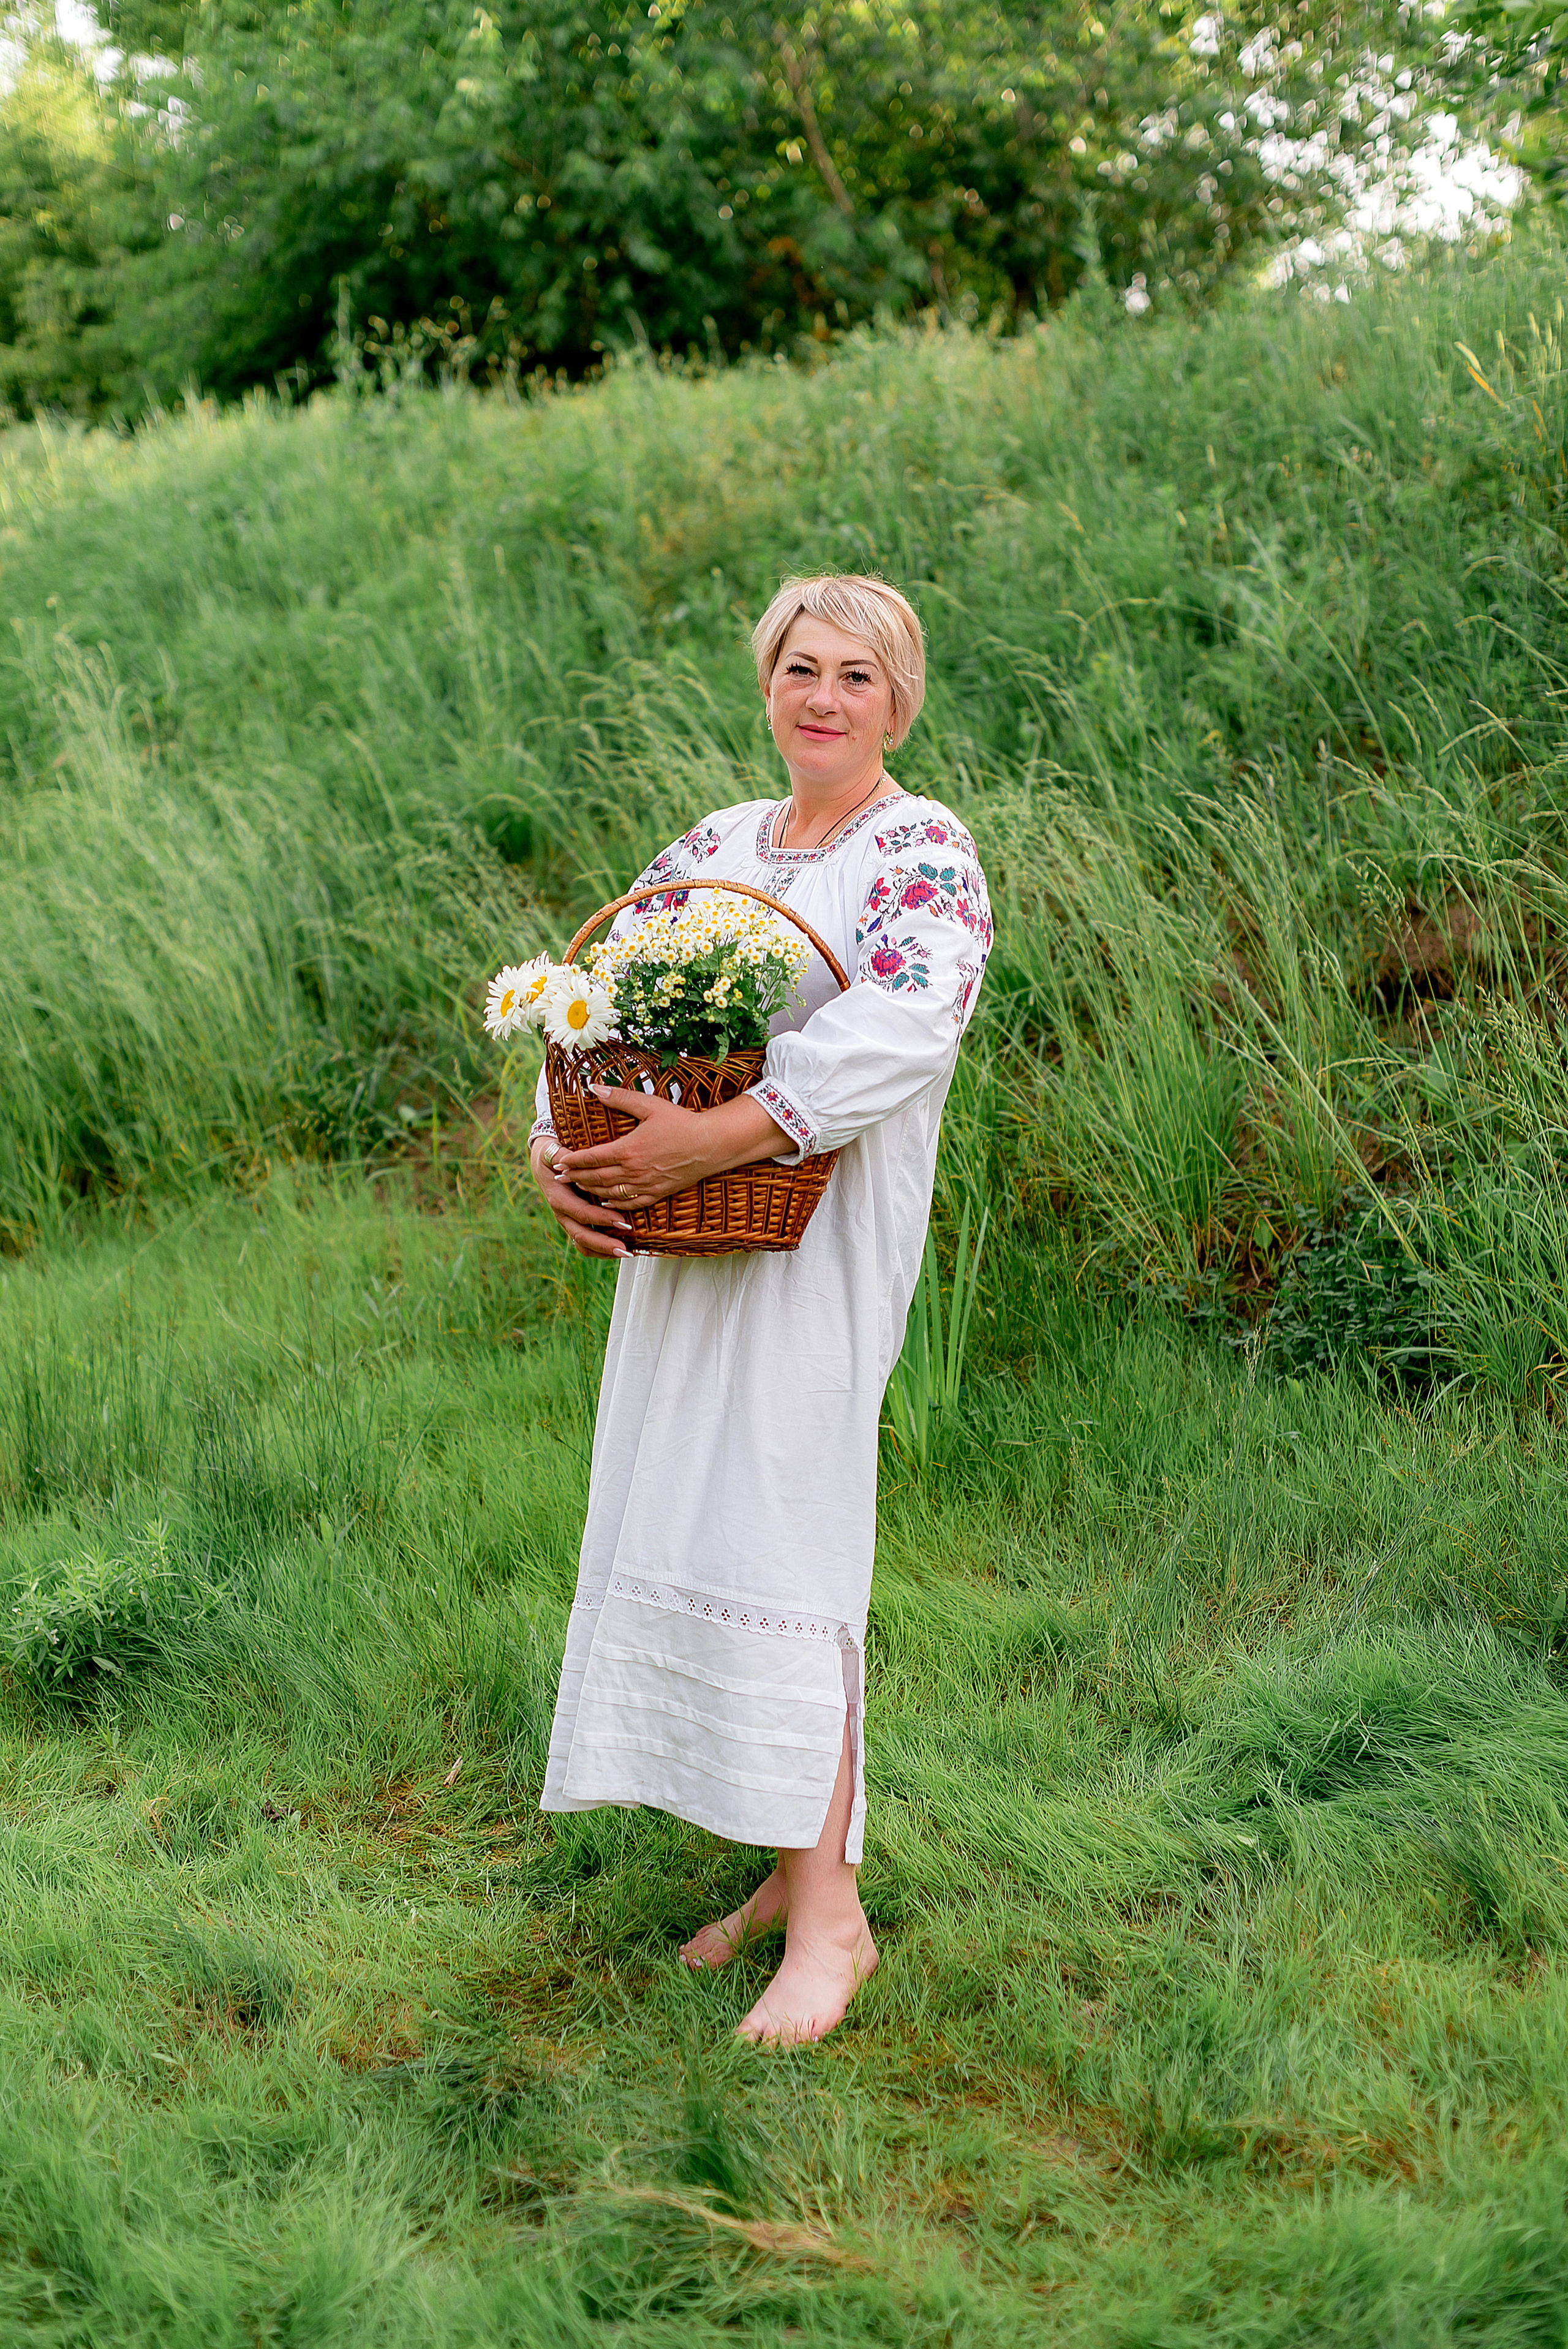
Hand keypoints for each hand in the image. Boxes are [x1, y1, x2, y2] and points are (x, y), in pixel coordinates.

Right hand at [529, 1133, 632, 1258]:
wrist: (544, 1162)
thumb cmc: (552, 1155)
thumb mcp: (553, 1151)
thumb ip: (562, 1156)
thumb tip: (570, 1160)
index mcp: (558, 1197)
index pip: (581, 1212)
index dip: (601, 1218)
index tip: (623, 1220)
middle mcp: (563, 1213)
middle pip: (581, 1236)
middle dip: (604, 1245)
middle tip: (625, 1250)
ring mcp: (569, 1221)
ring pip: (583, 1245)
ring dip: (604, 1251)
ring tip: (627, 1253)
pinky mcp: (576, 1223)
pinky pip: (587, 1244)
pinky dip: (602, 1249)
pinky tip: (621, 1248)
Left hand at [554, 1085, 790, 1212]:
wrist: (711, 1144)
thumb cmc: (681, 1122)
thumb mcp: (650, 1105)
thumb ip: (620, 1098)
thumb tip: (594, 1087)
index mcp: (628, 1149)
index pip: (592, 1157)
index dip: (573, 1161)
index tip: (558, 1161)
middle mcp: (634, 1170)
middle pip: (596, 1177)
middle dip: (575, 1177)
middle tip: (559, 1177)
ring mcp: (645, 1184)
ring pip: (610, 1191)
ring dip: (590, 1190)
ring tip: (577, 1187)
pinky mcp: (657, 1193)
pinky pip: (630, 1203)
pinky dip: (614, 1203)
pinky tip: (605, 1201)